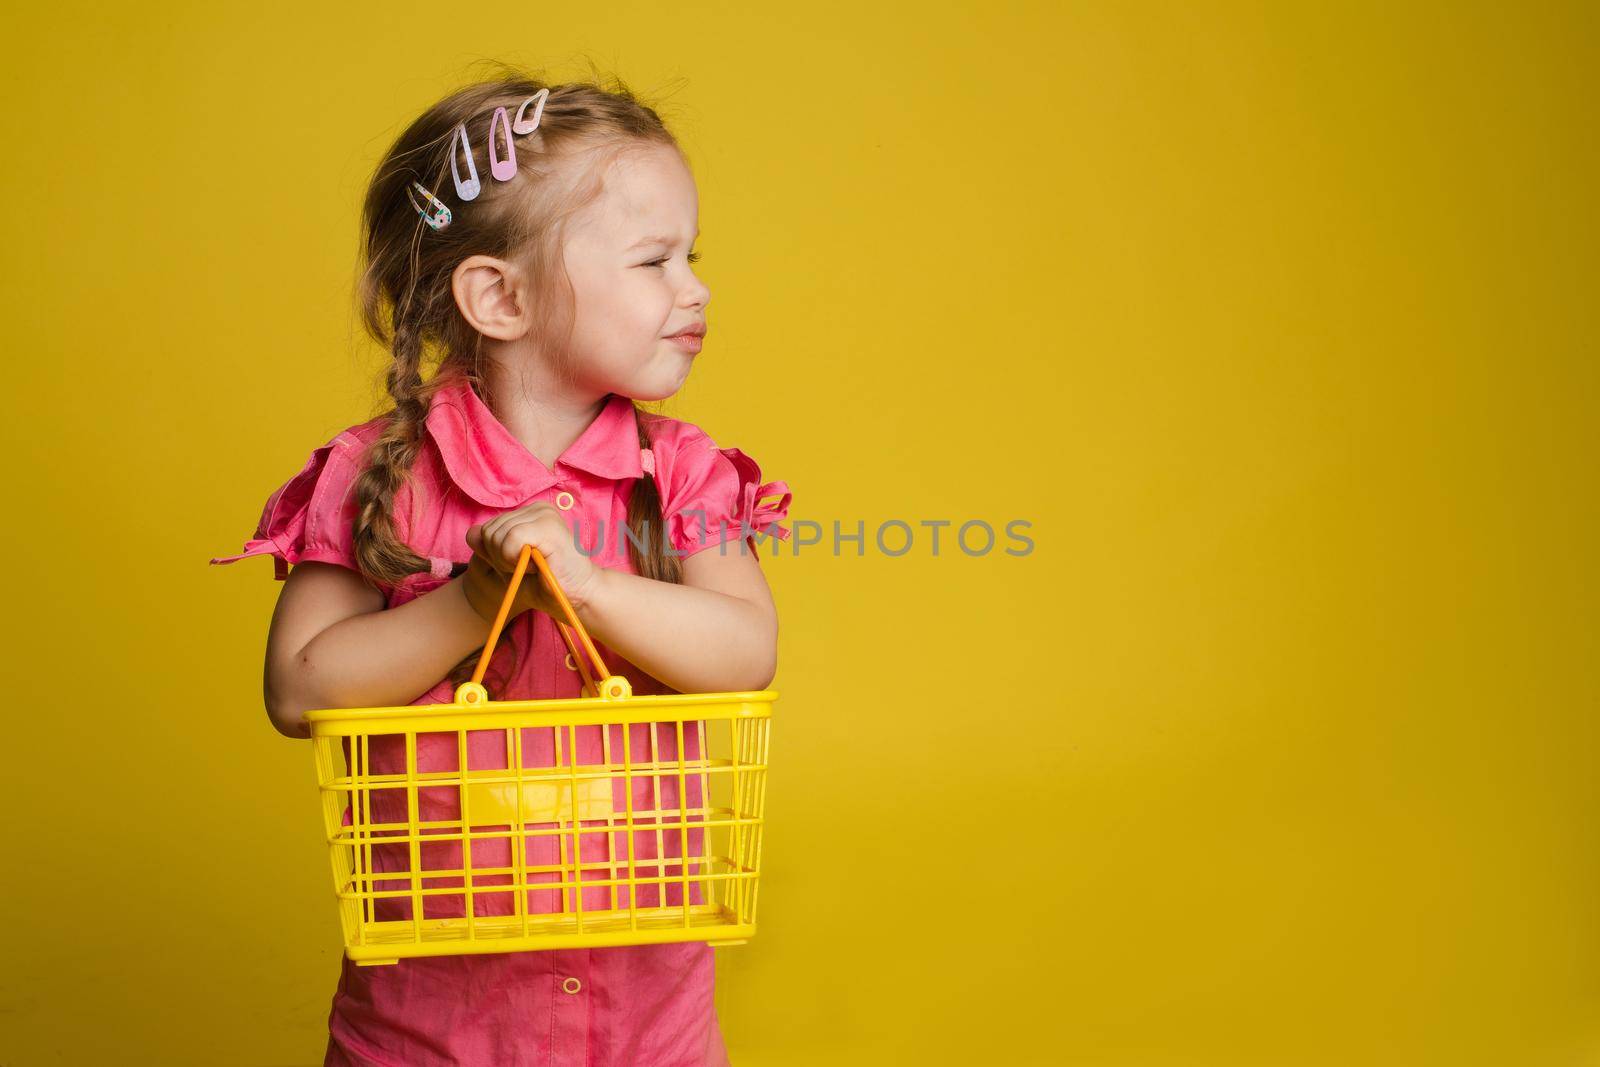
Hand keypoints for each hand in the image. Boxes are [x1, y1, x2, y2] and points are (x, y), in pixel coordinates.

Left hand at [461, 502, 599, 623]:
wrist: (578, 598)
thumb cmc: (545, 584)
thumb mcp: (507, 565)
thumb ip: (488, 549)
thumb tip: (472, 532)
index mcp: (529, 514)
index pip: (487, 529)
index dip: (495, 555)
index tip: (521, 566)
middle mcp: (537, 508)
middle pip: (489, 532)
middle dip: (501, 558)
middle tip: (529, 569)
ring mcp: (544, 514)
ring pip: (497, 536)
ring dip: (510, 561)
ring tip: (536, 567)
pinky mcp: (548, 526)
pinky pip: (510, 540)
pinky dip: (515, 560)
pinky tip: (537, 565)